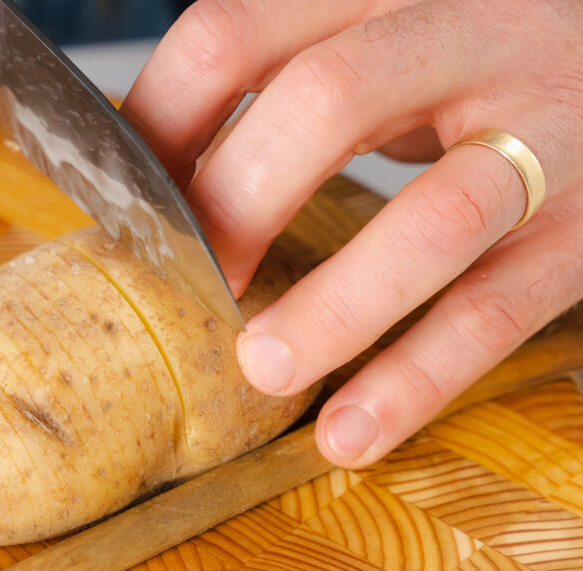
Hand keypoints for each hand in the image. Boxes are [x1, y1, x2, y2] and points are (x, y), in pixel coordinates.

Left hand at [121, 0, 582, 467]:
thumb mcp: (378, 39)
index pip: (233, 32)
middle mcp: (465, 36)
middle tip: (198, 278)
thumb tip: (159, 164)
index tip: (131, 204)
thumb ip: (288, 82)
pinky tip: (355, 428)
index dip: (162, 124)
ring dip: (335, 307)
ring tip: (264, 366)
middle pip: (324, 101)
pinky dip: (418, 378)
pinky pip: (500, 309)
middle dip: (238, 203)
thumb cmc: (473, 64)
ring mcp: (540, 132)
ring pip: (434, 218)